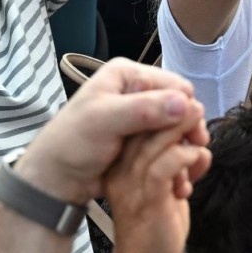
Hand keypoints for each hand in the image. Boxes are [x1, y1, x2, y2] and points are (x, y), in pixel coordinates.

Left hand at [12, 58, 208, 205]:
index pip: (173, 85)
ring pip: (175, 126)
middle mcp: (136, 91)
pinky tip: (178, 173)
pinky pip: (166, 142)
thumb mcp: (105, 121)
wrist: (57, 177)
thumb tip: (185, 103)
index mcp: (127, 75)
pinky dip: (174, 155)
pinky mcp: (140, 138)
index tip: (193, 135)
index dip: (187, 108)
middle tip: (194, 153)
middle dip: (187, 128)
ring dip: (182, 144)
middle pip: (178, 105)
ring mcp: (139, 116)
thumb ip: (143, 110)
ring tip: (187, 167)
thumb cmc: (73, 143)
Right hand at [99, 123, 213, 252]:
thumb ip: (170, 157)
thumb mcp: (162, 183)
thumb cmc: (157, 223)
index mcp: (120, 163)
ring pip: (155, 140)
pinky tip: (197, 164)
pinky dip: (186, 156)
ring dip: (185, 131)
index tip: (188, 116)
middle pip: (144, 124)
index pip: (136, 121)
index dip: (164, 109)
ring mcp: (132, 184)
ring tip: (202, 136)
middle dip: (176, 113)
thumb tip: (192, 133)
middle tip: (199, 116)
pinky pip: (166, 164)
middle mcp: (120, 170)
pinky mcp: (149, 199)